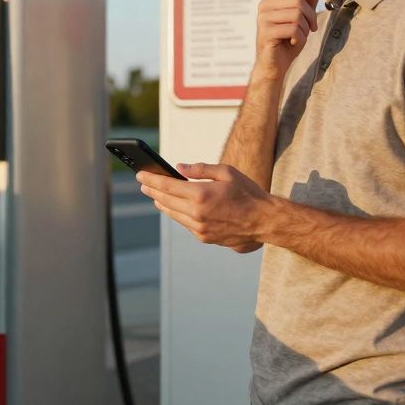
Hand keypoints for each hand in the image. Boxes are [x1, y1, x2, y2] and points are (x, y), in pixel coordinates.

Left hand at [137, 162, 272, 251]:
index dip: (151, 179)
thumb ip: (200, 169)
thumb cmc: (247, 193)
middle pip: (165, 200)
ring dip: (162, 203)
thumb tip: (179, 168)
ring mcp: (199, 228)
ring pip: (173, 213)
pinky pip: (184, 223)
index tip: (140, 175)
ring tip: (155, 195)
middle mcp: (196, 214)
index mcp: (201, 195)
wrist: (263, 221)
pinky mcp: (203, 237)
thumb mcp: (226, 172)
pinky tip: (173, 207)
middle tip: (143, 183)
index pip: (167, 186)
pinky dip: (176, 213)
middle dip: (152, 190)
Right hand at [255, 0, 320, 79]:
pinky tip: (294, 42)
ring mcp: (263, 18)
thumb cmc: (288, 40)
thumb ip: (307, 1)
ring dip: (305, 29)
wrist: (275, 64)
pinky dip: (300, 38)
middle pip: (298, 0)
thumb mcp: (301, 18)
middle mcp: (265, 5)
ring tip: (300, 36)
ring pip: (297, 15)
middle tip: (312, 27)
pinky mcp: (266, 32)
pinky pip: (293, 29)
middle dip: (311, 15)